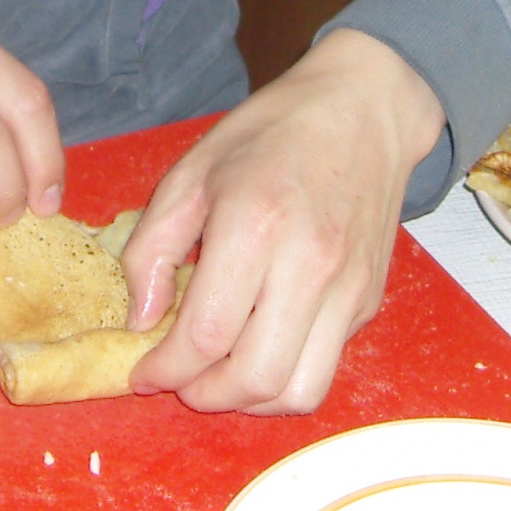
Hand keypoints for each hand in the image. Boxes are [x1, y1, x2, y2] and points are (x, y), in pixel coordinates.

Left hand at [118, 29, 443, 413]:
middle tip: (180, 380)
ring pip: (299, 391)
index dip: (164, 370)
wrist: (363, 110)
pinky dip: (284, 376)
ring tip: (220, 376)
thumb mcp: (191, 173)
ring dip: (249, 401)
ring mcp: (347, 288)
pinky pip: (326, 367)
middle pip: (255, 378)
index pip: (206, 335)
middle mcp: (309, 265)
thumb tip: (142, 320)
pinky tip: (258, 344)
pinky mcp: (368, 301)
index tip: (142, 372)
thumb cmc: (270, 134)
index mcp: (254, 226)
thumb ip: (152, 248)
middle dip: (205, 396)